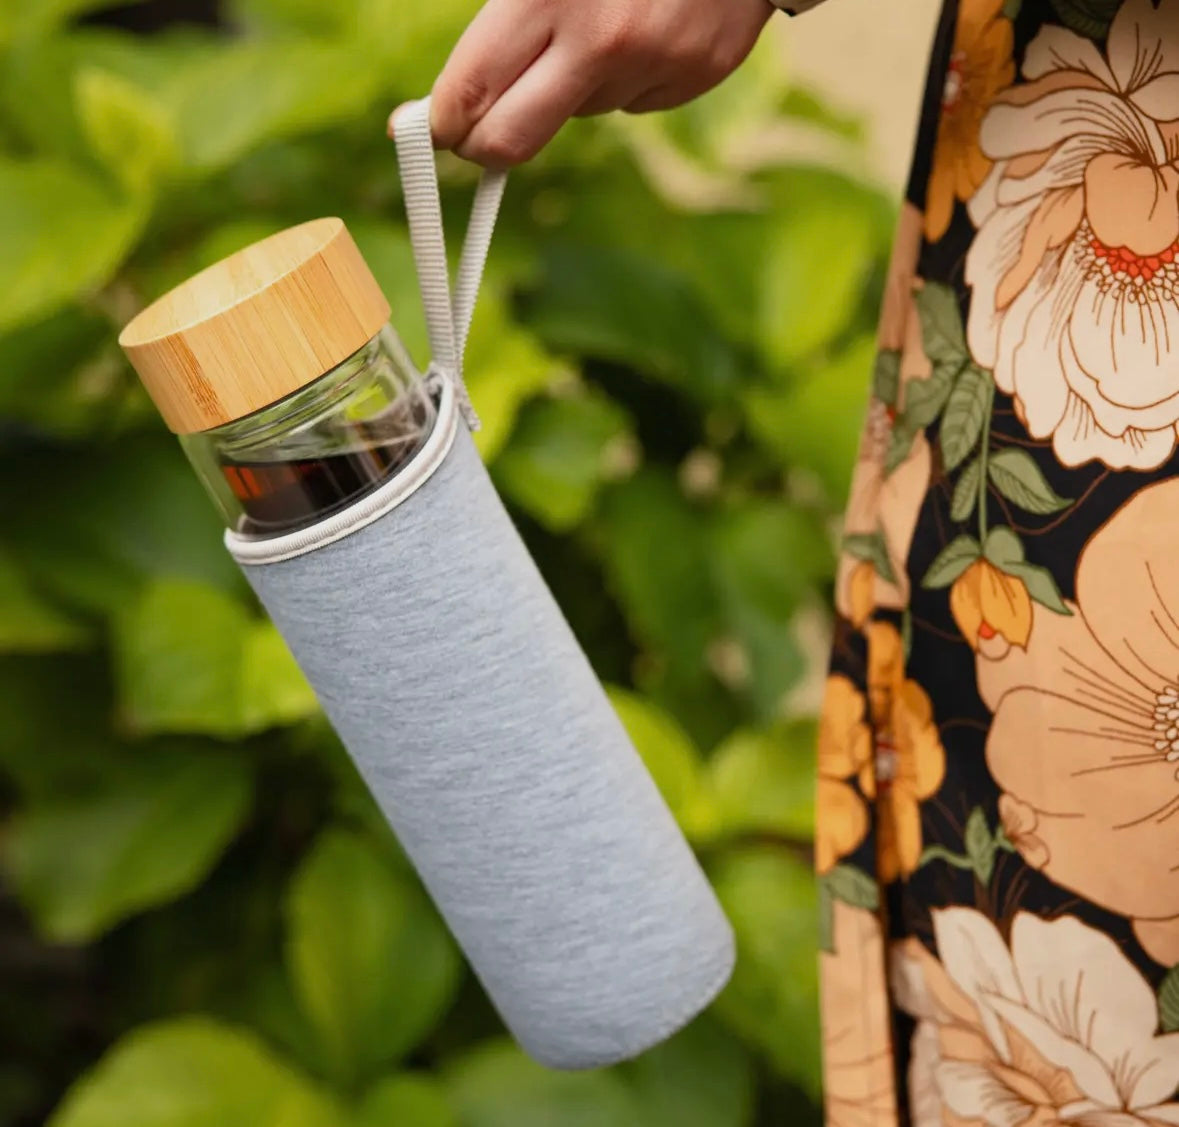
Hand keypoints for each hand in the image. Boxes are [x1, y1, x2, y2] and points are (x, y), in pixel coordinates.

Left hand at [402, 0, 773, 167]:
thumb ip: (499, 18)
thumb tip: (451, 102)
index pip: (470, 89)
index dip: (441, 122)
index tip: (428, 130)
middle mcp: (602, 39)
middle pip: (512, 140)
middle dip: (482, 145)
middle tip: (472, 133)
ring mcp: (654, 64)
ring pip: (576, 113)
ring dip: (566, 89)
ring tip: (595, 26)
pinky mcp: (693, 76)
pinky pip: (630, 102)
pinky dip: (621, 78)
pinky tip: (640, 31)